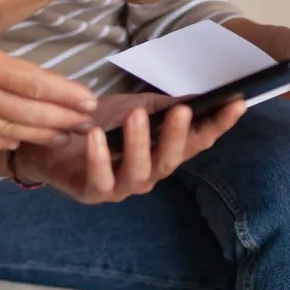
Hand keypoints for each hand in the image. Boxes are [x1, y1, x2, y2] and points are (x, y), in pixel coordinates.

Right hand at [0, 0, 99, 150]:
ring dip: (38, 135)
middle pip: (26, 113)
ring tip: (64, 137)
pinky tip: (14, 140)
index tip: (89, 99)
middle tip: (89, 123)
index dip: (64, 94)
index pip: (32, 83)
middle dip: (61, 119)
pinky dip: (3, 141)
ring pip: (6, 131)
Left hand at [10, 93, 244, 203]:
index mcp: (162, 151)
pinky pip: (100, 180)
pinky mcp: (93, 192)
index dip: (218, 125)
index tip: (237, 103)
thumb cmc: (99, 125)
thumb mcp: (133, 107)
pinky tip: (95, 137)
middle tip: (181, 111)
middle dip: (177, 135)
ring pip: (140, 171)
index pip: (197, 140)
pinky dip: (99, 159)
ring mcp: (122, 186)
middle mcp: (149, 173)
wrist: (52, 142)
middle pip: (171, 159)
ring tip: (135, 115)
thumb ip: (161, 106)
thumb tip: (197, 97)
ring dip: (139, 143)